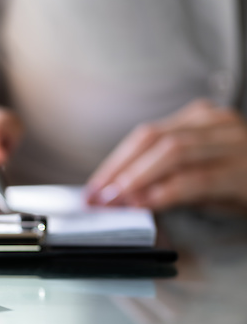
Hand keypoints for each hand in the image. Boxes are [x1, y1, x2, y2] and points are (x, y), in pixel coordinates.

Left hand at [86, 99, 246, 210]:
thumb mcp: (206, 176)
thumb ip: (167, 178)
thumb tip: (122, 195)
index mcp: (203, 119)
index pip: (146, 135)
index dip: (114, 162)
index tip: (92, 188)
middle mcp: (218, 123)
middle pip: (153, 139)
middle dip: (118, 170)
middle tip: (96, 198)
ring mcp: (234, 142)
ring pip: (171, 151)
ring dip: (136, 178)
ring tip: (115, 201)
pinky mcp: (245, 170)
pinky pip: (197, 177)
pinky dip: (165, 191)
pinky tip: (146, 203)